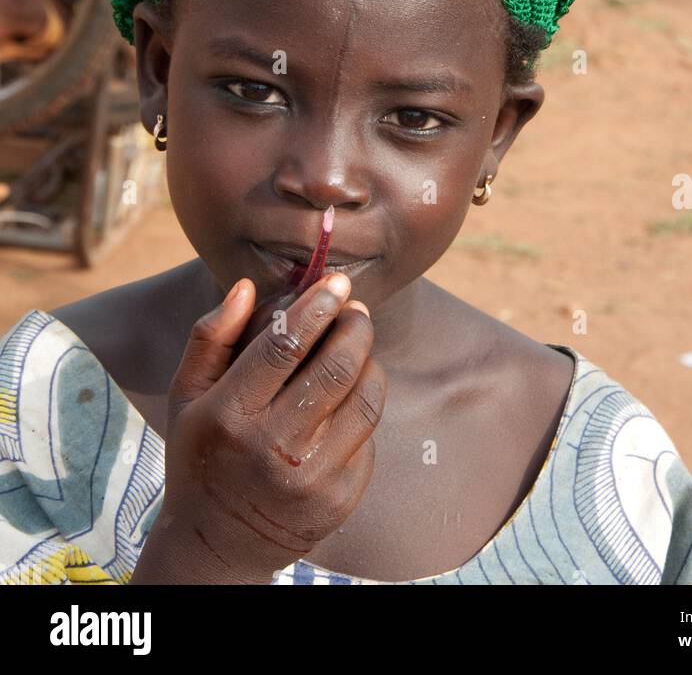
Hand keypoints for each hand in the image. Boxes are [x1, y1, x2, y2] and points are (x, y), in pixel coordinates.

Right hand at [131, 273, 385, 584]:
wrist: (218, 545)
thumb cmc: (202, 455)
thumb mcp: (187, 396)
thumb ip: (211, 337)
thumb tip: (246, 286)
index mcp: (229, 416)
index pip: (285, 346)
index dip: (317, 306)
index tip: (335, 282)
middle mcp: (274, 449)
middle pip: (337, 367)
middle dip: (355, 326)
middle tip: (356, 309)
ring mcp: (313, 478)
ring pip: (365, 397)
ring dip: (369, 361)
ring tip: (357, 347)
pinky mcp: (342, 497)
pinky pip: (369, 434)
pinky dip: (364, 404)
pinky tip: (347, 398)